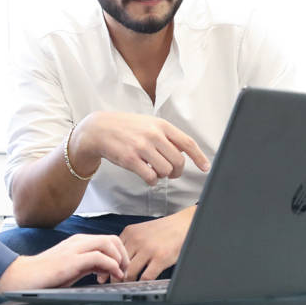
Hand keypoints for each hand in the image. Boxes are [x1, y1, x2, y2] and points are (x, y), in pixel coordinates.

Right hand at [0, 233, 128, 292]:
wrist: (24, 277)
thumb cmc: (46, 275)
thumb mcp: (73, 268)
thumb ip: (90, 265)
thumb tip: (107, 268)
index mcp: (79, 242)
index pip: (108, 239)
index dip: (120, 253)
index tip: (121, 269)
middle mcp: (79, 241)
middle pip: (112, 238)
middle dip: (124, 255)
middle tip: (124, 271)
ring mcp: (75, 249)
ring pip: (108, 243)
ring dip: (119, 259)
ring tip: (119, 274)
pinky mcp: (72, 260)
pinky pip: (99, 256)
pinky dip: (111, 266)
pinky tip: (110, 276)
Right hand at [74, 112, 209, 185]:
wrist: (99, 129)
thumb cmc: (127, 127)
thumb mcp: (149, 124)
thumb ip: (166, 136)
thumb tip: (183, 152)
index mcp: (161, 125)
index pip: (187, 143)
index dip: (199, 157)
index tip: (205, 167)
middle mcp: (153, 135)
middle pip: (178, 161)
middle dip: (177, 171)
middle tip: (171, 173)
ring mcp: (141, 147)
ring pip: (165, 171)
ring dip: (163, 176)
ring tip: (155, 172)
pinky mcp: (130, 159)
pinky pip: (150, 177)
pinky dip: (152, 181)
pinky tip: (147, 177)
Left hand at [116, 207, 194, 280]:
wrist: (183, 224)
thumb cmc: (163, 230)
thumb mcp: (141, 231)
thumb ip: (129, 243)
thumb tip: (117, 260)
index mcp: (129, 233)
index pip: (112, 253)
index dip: (109, 265)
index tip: (107, 273)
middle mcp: (136, 240)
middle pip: (118, 264)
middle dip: (116, 275)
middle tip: (115, 283)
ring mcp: (148, 249)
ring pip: (130, 273)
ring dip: (128, 282)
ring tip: (128, 286)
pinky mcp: (161, 258)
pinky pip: (146, 277)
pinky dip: (142, 283)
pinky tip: (143, 284)